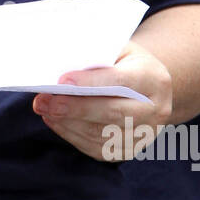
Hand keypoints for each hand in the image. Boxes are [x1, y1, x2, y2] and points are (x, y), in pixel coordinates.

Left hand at [32, 40, 172, 162]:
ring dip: (67, 123)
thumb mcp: (118, 49)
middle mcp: (156, 110)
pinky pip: (96, 147)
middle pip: (112, 112)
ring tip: (43, 108)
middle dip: (74, 108)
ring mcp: (145, 134)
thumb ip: (96, 56)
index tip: (62, 81)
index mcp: (154, 79)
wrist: (148, 87)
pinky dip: (71, 134)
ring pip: (101, 134)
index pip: (122, 81)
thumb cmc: (124, 63)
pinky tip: (55, 120)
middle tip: (44, 100)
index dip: (91, 82)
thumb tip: (61, 67)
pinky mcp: (129, 150)